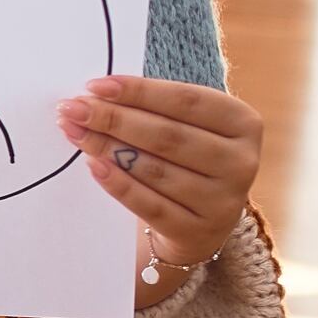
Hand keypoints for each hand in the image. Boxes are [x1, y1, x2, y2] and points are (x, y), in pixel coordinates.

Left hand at [60, 75, 261, 296]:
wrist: (200, 224)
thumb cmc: (188, 161)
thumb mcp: (190, 128)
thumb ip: (156, 109)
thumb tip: (97, 94)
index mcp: (243, 124)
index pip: (185, 101)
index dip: (138, 91)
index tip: (95, 86)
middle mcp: (240, 162)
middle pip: (168, 135)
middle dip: (114, 119)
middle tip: (73, 109)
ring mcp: (222, 201)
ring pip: (155, 170)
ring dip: (108, 148)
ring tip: (75, 133)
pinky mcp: (197, 232)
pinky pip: (149, 205)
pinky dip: (118, 184)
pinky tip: (93, 166)